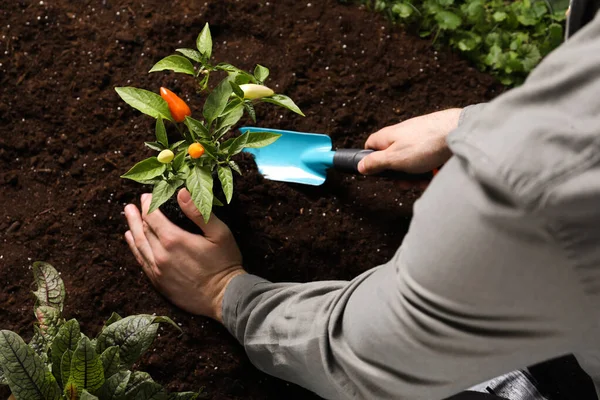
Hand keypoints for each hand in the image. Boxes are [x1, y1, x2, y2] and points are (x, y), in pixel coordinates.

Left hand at [123, 189, 244, 321]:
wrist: (224, 297)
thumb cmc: (225, 263)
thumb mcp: (219, 233)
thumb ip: (198, 212)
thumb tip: (182, 192)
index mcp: (173, 240)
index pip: (152, 217)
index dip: (147, 204)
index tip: (146, 196)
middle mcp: (160, 255)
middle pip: (143, 230)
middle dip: (137, 216)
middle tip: (131, 206)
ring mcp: (158, 270)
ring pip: (139, 246)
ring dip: (133, 231)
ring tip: (128, 220)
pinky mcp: (159, 283)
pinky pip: (142, 262)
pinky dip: (135, 249)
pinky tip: (133, 243)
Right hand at [357, 108, 461, 174]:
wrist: (458, 132)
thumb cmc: (425, 143)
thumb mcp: (393, 158)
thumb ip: (375, 162)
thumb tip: (360, 166)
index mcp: (387, 137)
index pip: (371, 146)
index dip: (371, 160)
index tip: (377, 173)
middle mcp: (402, 136)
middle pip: (393, 159)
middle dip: (398, 175)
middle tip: (405, 182)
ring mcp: (419, 140)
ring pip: (411, 163)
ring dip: (415, 176)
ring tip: (424, 181)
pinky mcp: (434, 145)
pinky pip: (427, 162)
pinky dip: (430, 171)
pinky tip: (436, 175)